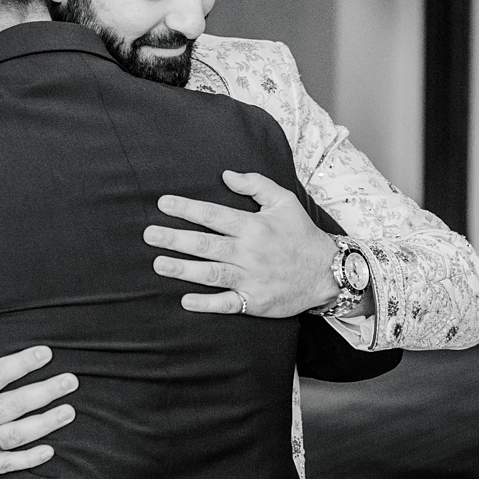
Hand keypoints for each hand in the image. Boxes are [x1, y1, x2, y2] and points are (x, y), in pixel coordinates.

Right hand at [0, 318, 76, 477]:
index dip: (20, 364)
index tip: (45, 353)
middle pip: (12, 404)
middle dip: (44, 392)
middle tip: (70, 381)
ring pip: (15, 434)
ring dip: (44, 424)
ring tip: (69, 411)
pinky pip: (5, 464)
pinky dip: (27, 460)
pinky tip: (49, 450)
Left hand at [147, 171, 338, 317]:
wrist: (330, 273)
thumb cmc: (301, 235)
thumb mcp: (285, 202)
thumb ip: (256, 185)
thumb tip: (226, 174)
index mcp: (254, 227)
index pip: (214, 215)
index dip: (187, 209)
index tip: (162, 204)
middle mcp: (250, 252)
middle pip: (206, 245)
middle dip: (175, 239)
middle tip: (149, 234)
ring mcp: (252, 279)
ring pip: (212, 273)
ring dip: (183, 270)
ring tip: (158, 264)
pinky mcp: (255, 301)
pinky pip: (228, 303)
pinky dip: (207, 304)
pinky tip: (185, 300)